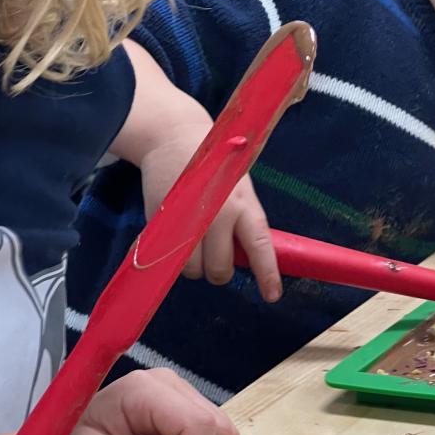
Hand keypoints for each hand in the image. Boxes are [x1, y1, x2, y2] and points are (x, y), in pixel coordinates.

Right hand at [139, 116, 281, 301]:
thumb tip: (245, 260)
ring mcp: (188, 221)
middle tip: (215, 252)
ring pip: (192, 270)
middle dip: (218, 269)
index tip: (272, 296)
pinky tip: (173, 239)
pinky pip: (166, 259)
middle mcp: (218, 215)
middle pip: (220, 269)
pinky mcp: (162, 223)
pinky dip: (169, 257)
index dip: (267, 274)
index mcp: (243, 205)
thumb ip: (242, 221)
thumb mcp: (239, 187)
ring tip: (194, 240)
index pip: (260, 246)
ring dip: (193, 264)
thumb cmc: (214, 166)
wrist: (174, 138)